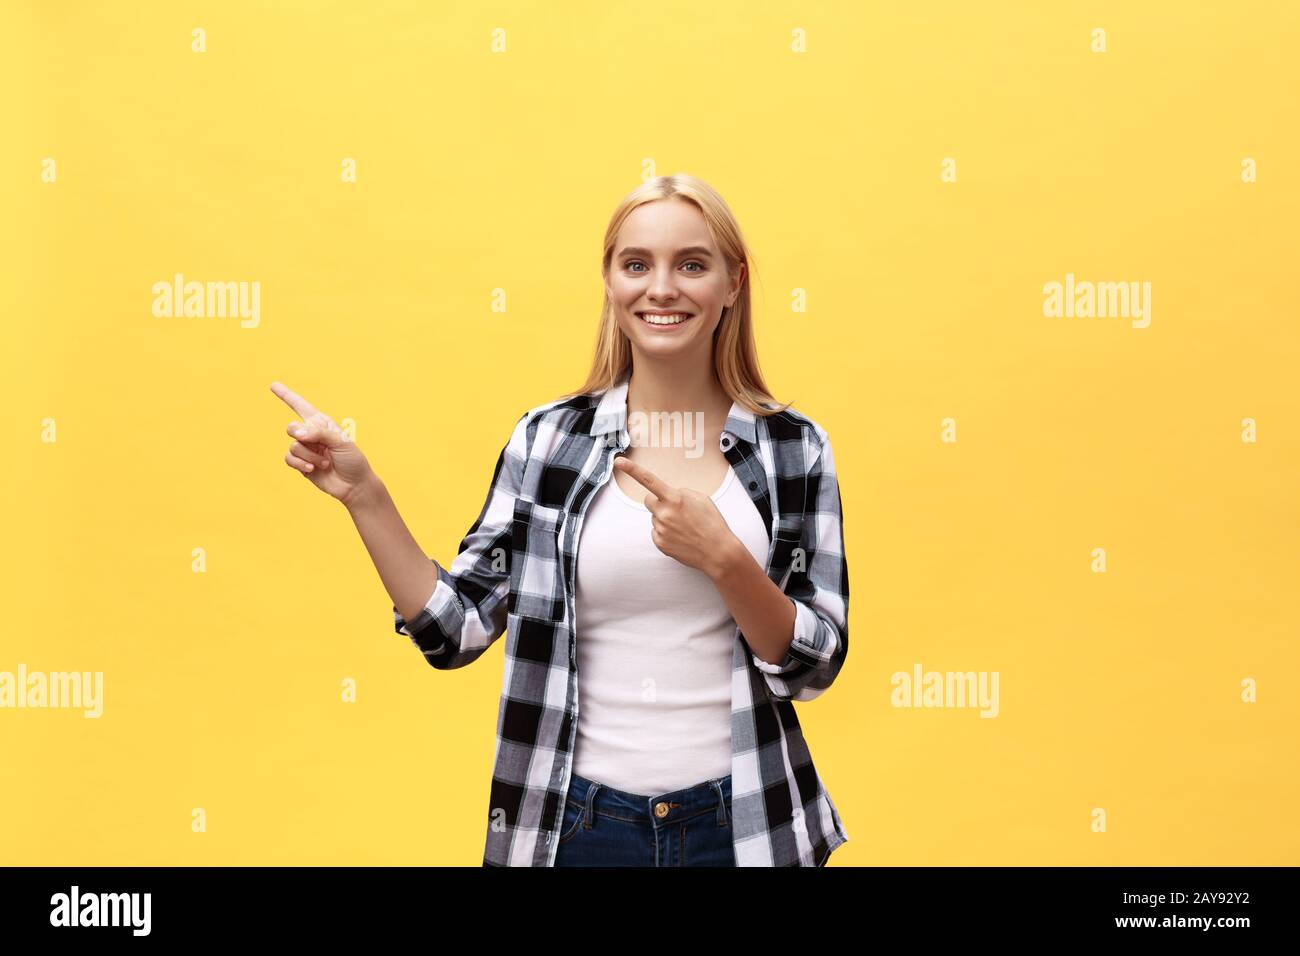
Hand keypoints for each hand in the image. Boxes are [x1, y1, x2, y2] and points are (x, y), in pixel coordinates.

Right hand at [270, 381, 374, 506]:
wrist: (353, 484)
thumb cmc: (352, 460)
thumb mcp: (341, 442)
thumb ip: (318, 433)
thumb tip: (296, 433)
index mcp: (322, 423)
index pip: (301, 406)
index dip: (286, 395)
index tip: (273, 385)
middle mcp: (311, 434)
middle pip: (291, 427)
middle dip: (301, 435)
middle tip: (316, 443)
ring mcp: (305, 449)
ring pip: (293, 446)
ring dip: (309, 456)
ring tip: (325, 463)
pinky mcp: (300, 464)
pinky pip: (289, 459)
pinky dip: (300, 464)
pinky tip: (312, 469)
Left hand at [612, 455, 739, 579]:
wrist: (718, 552)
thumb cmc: (712, 524)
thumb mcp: (702, 499)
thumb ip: (682, 492)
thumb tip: (669, 494)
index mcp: (675, 499)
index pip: (649, 480)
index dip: (632, 470)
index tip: (618, 462)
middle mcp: (664, 513)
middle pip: (648, 501)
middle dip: (658, 502)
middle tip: (676, 510)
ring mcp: (660, 529)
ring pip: (655, 518)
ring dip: (665, 519)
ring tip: (684, 527)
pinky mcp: (659, 543)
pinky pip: (656, 532)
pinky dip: (665, 533)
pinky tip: (680, 537)